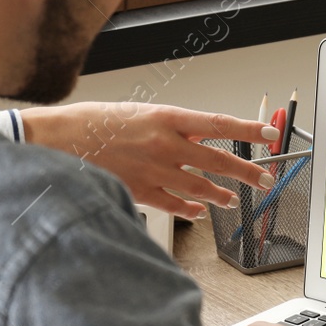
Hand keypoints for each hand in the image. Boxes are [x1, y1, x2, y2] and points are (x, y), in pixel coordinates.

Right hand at [19, 102, 279, 217]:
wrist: (55, 141)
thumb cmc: (92, 122)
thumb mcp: (137, 113)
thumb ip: (168, 127)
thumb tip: (196, 137)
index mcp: (165, 117)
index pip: (218, 123)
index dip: (248, 130)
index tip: (270, 133)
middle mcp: (164, 144)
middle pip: (217, 160)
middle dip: (246, 171)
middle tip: (264, 179)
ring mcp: (153, 171)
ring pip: (200, 187)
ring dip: (220, 195)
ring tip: (232, 201)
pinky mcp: (140, 192)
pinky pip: (175, 205)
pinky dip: (190, 210)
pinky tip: (198, 212)